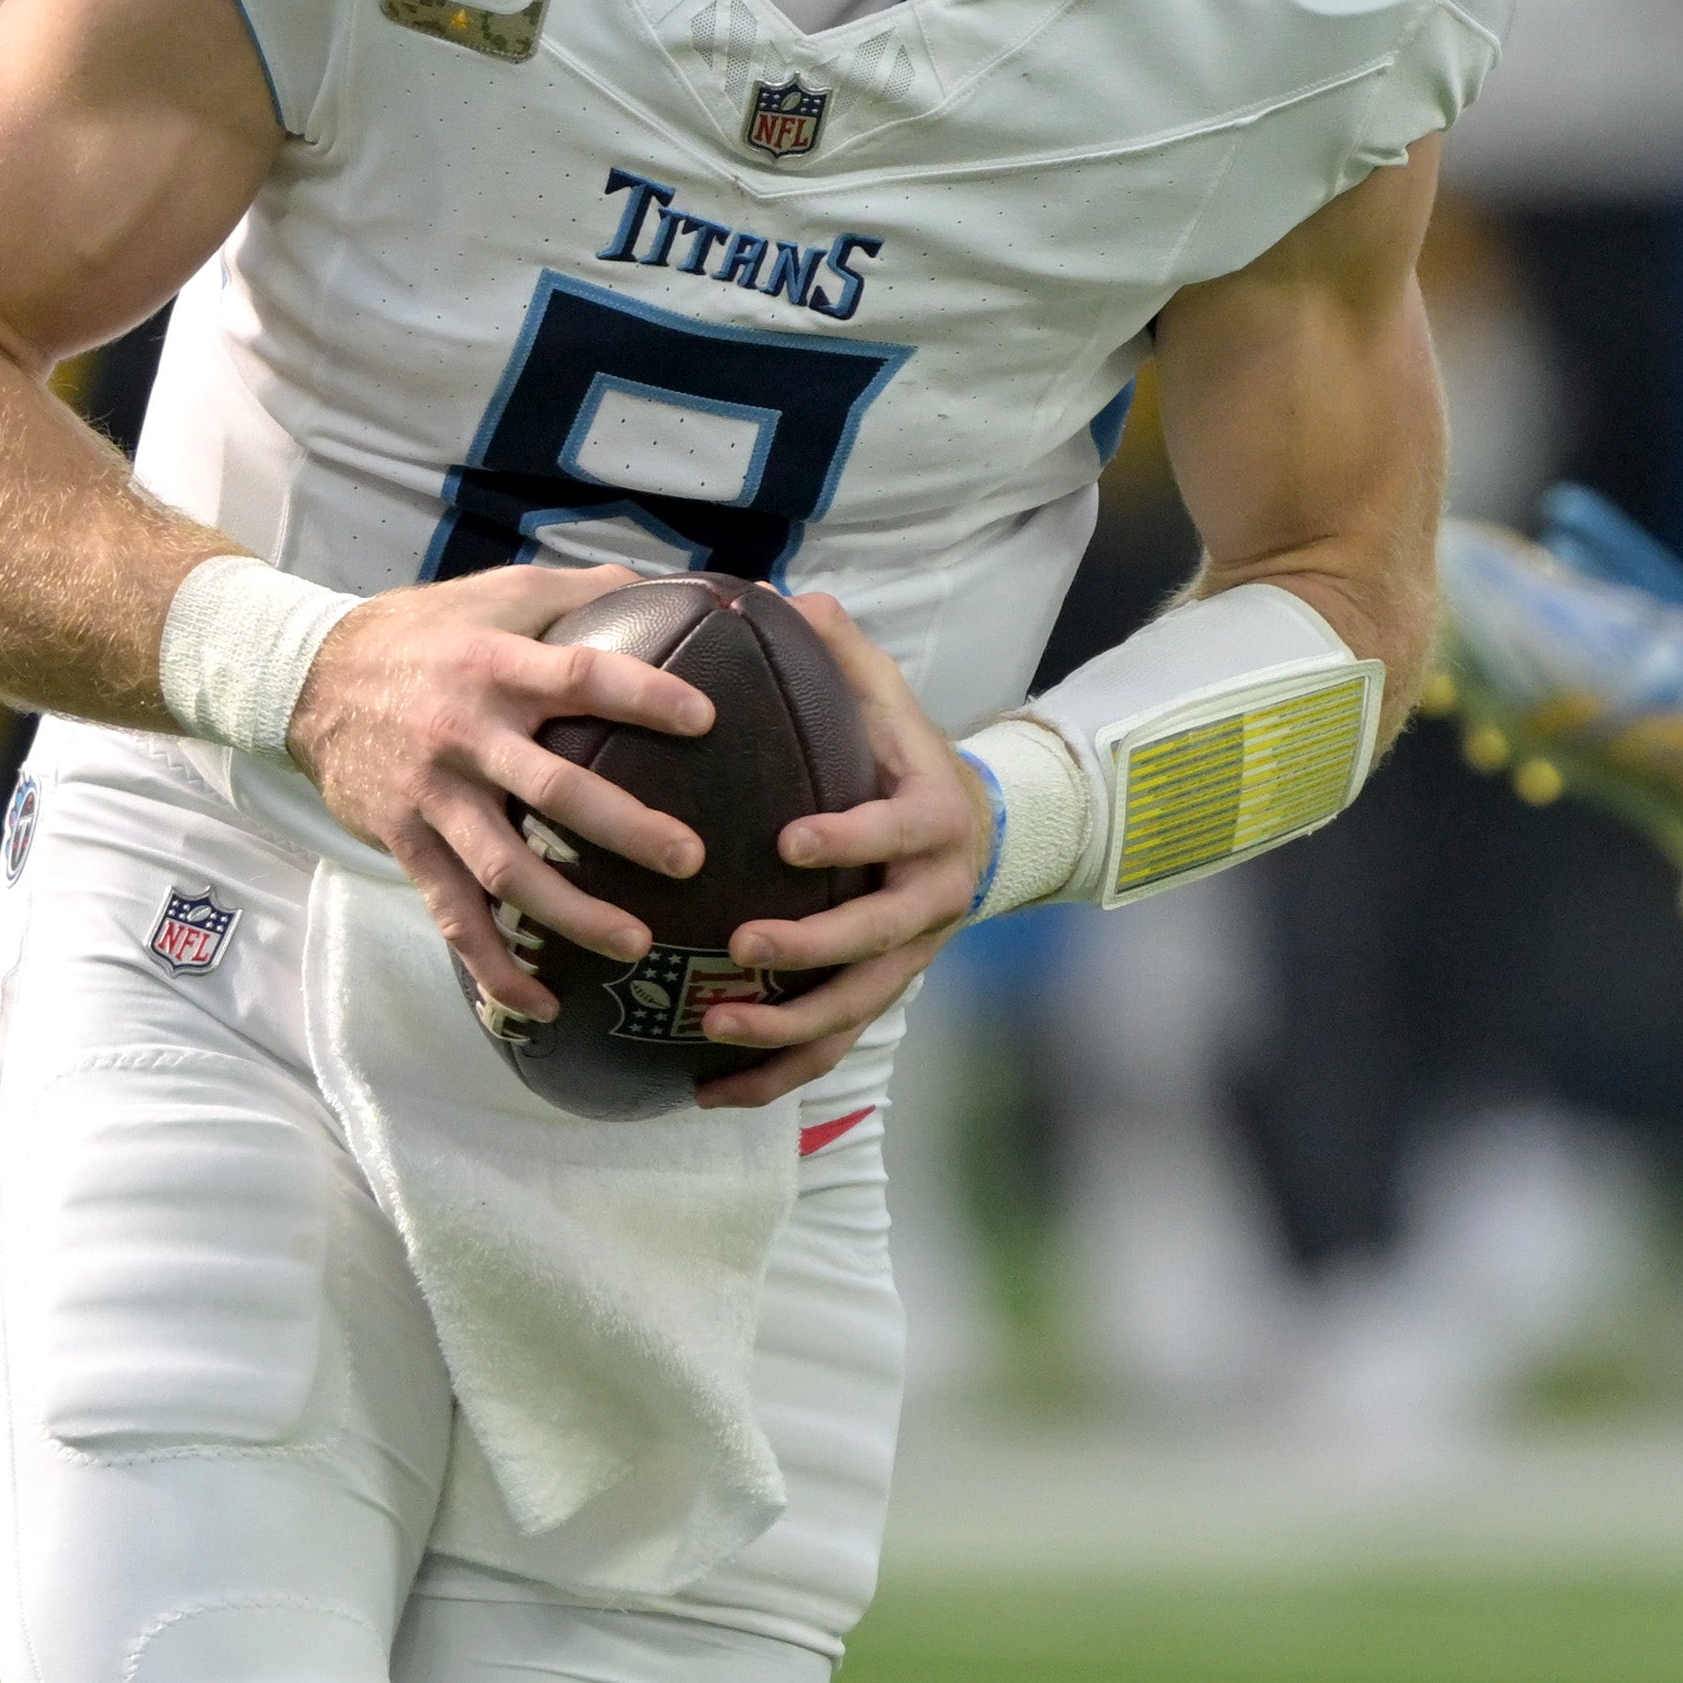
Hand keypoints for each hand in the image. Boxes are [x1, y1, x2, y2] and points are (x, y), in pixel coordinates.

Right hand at [287, 562, 712, 1021]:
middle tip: (691, 860)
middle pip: (554, 789)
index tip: (707, 720)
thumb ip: (588, 592)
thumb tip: (686, 591)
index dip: (644, 696)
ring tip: (637, 944)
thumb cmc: (428, 630)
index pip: (582, 678)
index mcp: (499, 666)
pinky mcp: (406, 844)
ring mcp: (434, 798)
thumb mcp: (502, 591)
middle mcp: (468, 735)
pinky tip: (541, 1003)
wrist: (308, 678)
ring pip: (507, 869)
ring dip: (571, 914)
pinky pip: (454, 915)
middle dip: (625, 829)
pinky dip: (493, 965)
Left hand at [688, 591, 985, 1109]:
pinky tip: (704, 1089)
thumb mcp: (887, 698)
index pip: (895, 832)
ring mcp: (907, 957)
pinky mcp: (878, 997)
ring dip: (785, 1029)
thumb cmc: (907, 757)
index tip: (789, 840)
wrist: (978, 834)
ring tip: (713, 1028)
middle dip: (810, 952)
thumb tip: (781, 594)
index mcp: (932, 821)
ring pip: (854, 1010)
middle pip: (876, 939)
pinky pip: (829, 1048)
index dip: (849, 839)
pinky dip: (771, 1076)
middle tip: (742, 947)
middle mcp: (930, 898)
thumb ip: (840, 655)